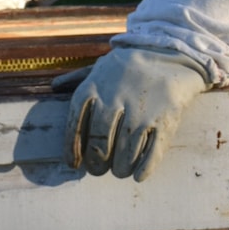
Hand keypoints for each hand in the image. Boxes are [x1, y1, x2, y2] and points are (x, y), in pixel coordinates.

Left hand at [64, 47, 207, 181]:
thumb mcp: (103, 65)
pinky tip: (139, 174)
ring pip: (125, 153)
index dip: (72, 148)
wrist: (174, 55)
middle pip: (100, 144)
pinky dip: (144, 169)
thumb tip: (54, 87)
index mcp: (95, 86)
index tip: (74, 163)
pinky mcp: (165, 119)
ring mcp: (142, 111)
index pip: (75, 124)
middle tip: (98, 169)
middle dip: (97, 163)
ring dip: (120, 168)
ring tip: (119, 170)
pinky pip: (153, 153)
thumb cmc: (132, 65)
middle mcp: (116, 99)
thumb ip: (78, 77)